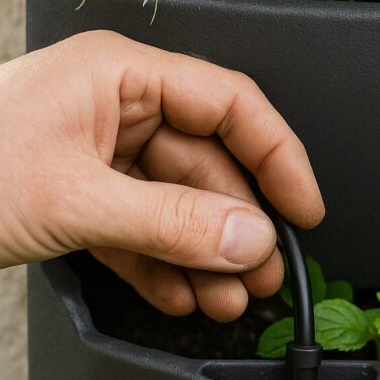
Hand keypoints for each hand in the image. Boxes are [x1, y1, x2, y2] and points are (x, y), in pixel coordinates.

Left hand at [0, 32, 323, 319]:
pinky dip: (162, 267)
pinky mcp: (78, 198)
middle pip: (206, 166)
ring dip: (203, 258)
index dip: (276, 157)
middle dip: (237, 228)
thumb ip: (172, 221)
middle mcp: (115, 110)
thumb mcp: (75, 199)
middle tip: (261, 277)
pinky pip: (139, 232)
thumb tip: (249, 237)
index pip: (228, 106)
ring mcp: (97, 157)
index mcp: (120, 77)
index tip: (303, 210)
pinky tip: (181, 298)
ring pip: (175, 207)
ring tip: (226, 302)